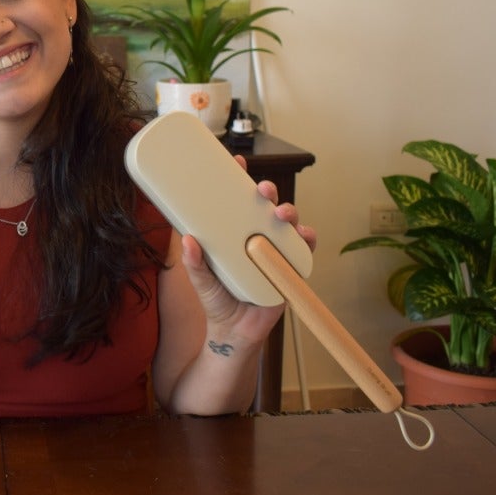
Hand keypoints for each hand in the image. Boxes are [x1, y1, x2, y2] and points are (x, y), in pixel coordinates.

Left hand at [178, 168, 317, 344]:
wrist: (235, 333)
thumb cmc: (217, 301)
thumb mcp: (200, 280)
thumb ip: (193, 263)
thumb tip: (188, 239)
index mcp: (233, 233)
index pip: (237, 201)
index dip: (239, 178)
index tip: (237, 161)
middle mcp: (256, 237)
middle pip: (265, 206)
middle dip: (267, 192)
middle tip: (262, 190)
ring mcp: (275, 251)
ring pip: (288, 223)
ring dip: (289, 212)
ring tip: (282, 214)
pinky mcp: (290, 268)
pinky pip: (304, 250)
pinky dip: (307, 240)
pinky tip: (304, 236)